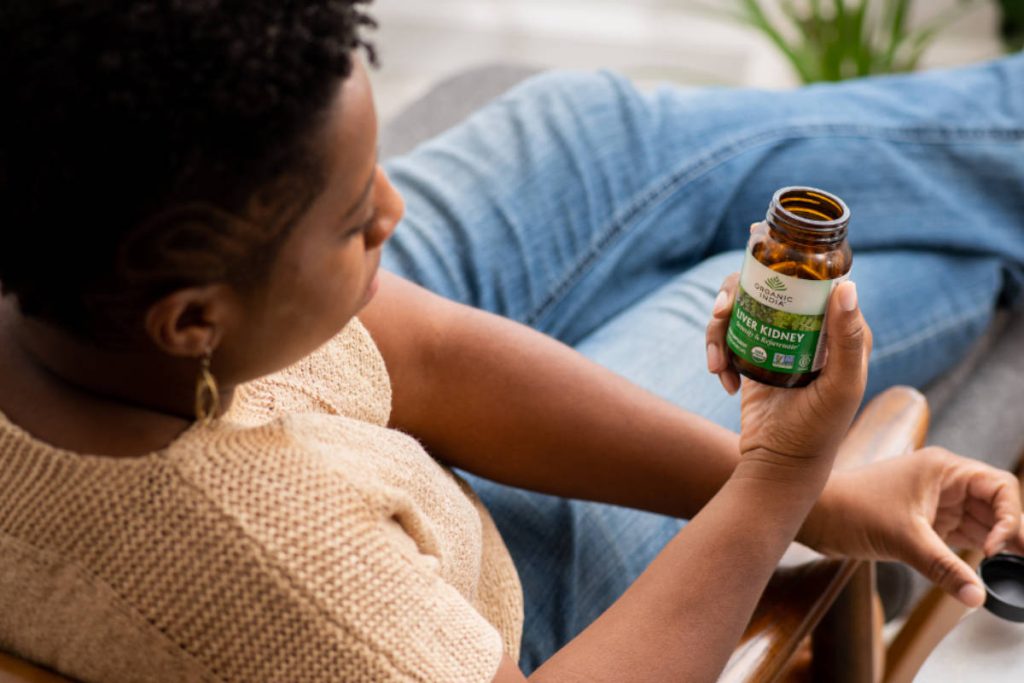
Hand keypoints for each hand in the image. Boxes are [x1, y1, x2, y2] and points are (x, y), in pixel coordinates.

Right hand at [706, 270, 871, 462]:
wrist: (780, 464)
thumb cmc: (820, 430)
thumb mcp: (842, 387)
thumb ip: (848, 339)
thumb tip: (845, 286)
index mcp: (839, 329)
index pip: (811, 281)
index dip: (783, 271)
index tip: (759, 280)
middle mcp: (808, 328)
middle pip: (765, 286)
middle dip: (734, 295)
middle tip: (720, 313)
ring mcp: (776, 339)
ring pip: (739, 307)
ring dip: (718, 330)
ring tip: (716, 362)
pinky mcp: (751, 355)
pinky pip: (726, 335)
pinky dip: (717, 352)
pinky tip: (725, 379)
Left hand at [806, 448, 1023, 606]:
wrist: (816, 516)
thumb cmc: (851, 510)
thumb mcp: (903, 539)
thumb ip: (943, 567)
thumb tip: (976, 596)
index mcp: (943, 468)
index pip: (998, 485)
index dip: (1010, 516)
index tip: (997, 547)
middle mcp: (945, 481)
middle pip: (996, 505)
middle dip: (1010, 532)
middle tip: (1017, 564)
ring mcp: (937, 502)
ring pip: (982, 522)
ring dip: (996, 544)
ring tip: (1009, 571)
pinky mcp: (927, 522)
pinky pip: (963, 535)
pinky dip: (976, 552)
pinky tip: (985, 569)